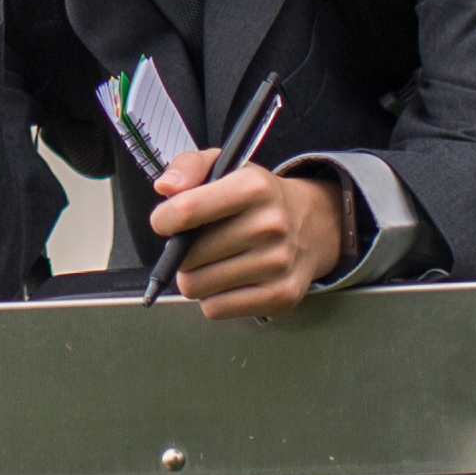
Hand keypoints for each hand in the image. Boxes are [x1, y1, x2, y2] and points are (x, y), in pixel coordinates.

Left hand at [149, 148, 343, 320]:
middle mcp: (270, 225)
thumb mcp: (224, 166)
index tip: (166, 221)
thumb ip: (188, 167)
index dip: (163, 220)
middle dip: (181, 252)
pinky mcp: (280, 295)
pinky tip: (228, 279)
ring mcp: (278, 263)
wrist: (312, 225)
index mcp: (253, 187)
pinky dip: (212, 297)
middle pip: (186, 256)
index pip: (186, 210)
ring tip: (213, 260)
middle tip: (198, 242)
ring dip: (195, 276)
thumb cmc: (255, 198)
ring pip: (196, 286)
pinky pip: (215, 308)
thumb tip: (166, 188)